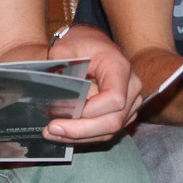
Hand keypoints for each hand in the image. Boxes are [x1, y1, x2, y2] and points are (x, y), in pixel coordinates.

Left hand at [43, 25, 142, 144]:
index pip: (114, 99)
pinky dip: (84, 136)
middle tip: (51, 130)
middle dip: (80, 130)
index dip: (90, 111)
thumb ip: (60, 66)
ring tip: (52, 133)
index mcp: (120, 68)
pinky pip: (106, 132)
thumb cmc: (80, 45)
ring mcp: (130, 103)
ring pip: (109, 131)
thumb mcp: (65, 47)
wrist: (91, 45)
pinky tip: (63, 133)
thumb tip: (53, 92)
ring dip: (80, 137)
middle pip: (113, 120)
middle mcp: (131, 87)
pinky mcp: (123, 114)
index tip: (64, 112)